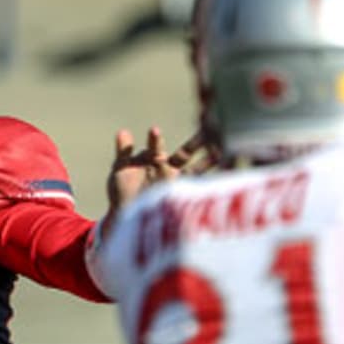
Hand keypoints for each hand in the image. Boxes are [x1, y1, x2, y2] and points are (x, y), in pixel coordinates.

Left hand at [100, 127, 210, 241]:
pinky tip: (218, 176)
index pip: (156, 147)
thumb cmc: (122, 191)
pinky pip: (194, 189)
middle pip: (185, 153)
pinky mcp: (179, 198)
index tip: (154, 131)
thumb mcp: (121, 169)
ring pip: (196, 170)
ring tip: (222, 152)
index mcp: (154, 160)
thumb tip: (123, 131)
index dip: (155, 140)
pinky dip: (205, 185)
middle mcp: (169, 170)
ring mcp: (176, 184)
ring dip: (208, 162)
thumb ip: (124, 151)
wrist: (126, 215)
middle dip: (196, 142)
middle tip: (207, 128)